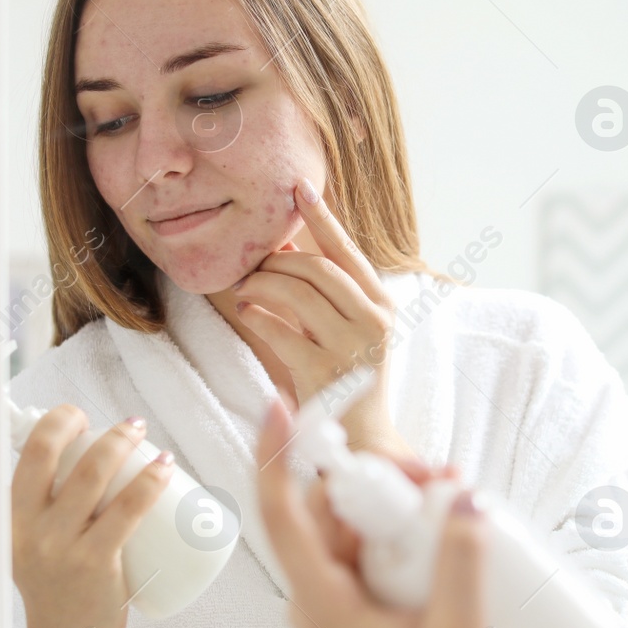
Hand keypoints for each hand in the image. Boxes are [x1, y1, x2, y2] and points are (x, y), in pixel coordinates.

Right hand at [10, 406, 177, 627]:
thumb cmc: (60, 586)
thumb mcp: (35, 543)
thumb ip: (45, 509)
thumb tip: (81, 457)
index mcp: (12, 519)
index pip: (29, 453)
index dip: (56, 422)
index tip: (81, 417)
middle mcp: (30, 529)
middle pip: (56, 455)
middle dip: (92, 426)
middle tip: (127, 425)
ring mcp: (61, 547)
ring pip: (94, 476)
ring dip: (124, 443)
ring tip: (147, 436)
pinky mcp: (95, 564)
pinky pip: (126, 510)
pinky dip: (149, 481)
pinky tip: (165, 465)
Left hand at [232, 179, 409, 458]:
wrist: (362, 438)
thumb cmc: (348, 379)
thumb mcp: (349, 329)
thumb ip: (326, 291)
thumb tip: (285, 244)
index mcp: (382, 306)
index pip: (348, 252)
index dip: (322, 218)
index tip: (298, 188)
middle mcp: (373, 322)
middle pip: (318, 269)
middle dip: (278, 261)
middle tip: (252, 266)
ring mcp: (351, 349)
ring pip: (298, 293)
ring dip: (263, 285)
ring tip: (245, 290)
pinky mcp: (323, 374)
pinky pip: (281, 331)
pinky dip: (258, 316)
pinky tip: (247, 312)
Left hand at [254, 399, 497, 627]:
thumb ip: (461, 558)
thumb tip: (464, 495)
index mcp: (323, 603)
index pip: (281, 514)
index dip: (275, 455)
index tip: (280, 406)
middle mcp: (318, 601)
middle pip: (325, 512)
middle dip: (371, 477)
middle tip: (435, 472)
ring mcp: (336, 608)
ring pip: (349, 531)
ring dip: (389, 504)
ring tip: (449, 494)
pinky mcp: (359, 614)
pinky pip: (366, 556)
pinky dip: (395, 533)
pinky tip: (439, 525)